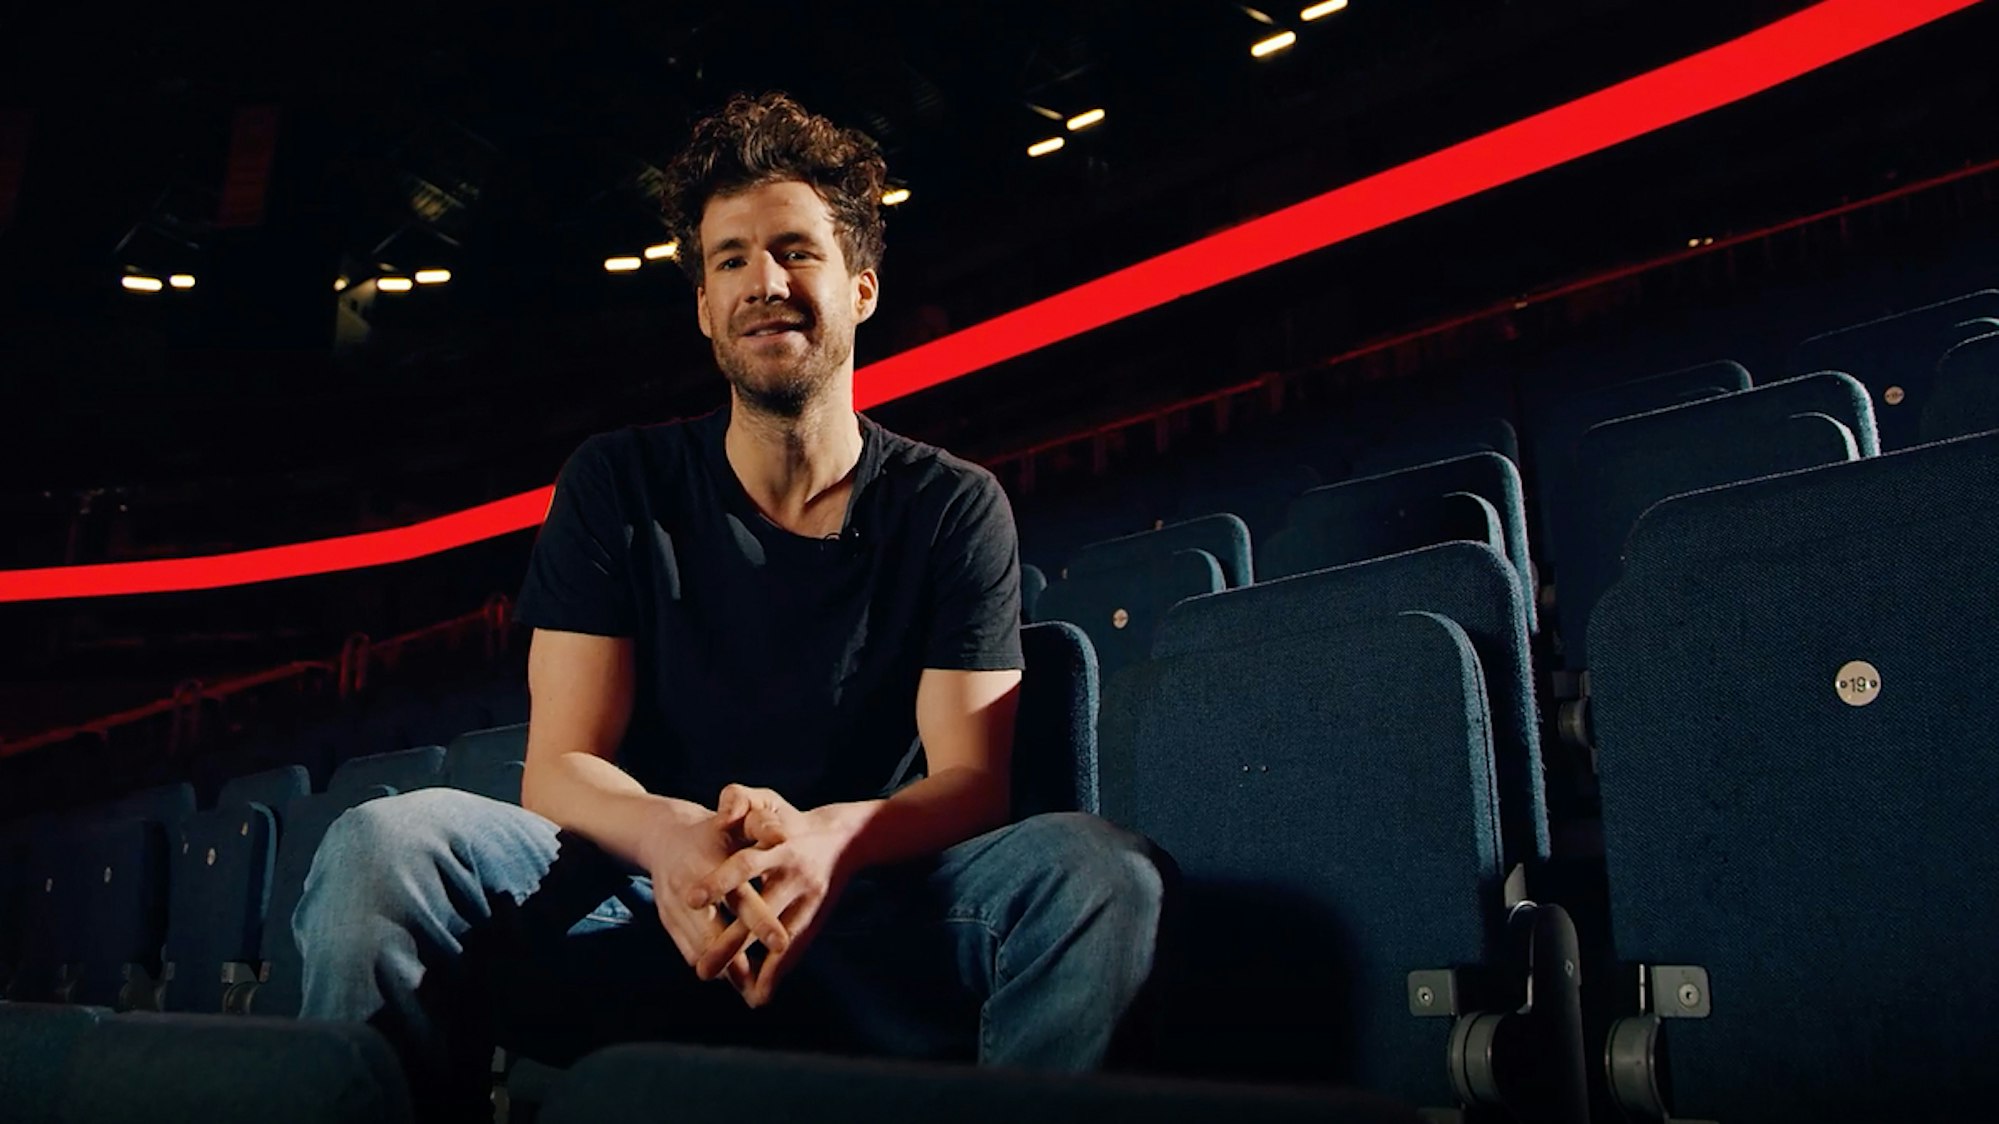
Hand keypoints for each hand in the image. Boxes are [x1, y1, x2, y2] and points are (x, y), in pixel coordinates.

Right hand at [635, 802, 791, 995]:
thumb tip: (783, 834)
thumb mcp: (736, 820)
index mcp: (708, 863)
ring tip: (754, 989)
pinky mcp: (667, 921)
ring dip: (726, 971)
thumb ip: (760, 825)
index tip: (782, 942)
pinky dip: (712, 967)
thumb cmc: (714, 828)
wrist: (663, 835)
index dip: (759, 921)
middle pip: (714, 934)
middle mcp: (687, 890)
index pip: (738, 897)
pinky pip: (688, 951)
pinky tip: (735, 978)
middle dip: (738, 961)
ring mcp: (672, 909)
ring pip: (700, 950)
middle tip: (763, 984)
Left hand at [689, 784, 854, 1007]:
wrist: (843, 837)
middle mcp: (793, 875)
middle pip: (758, 911)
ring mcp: (805, 900)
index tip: (692, 898)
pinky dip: (775, 973)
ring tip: (726, 990)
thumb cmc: (790, 818)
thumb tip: (722, 811)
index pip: (745, 864)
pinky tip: (757, 997)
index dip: (720, 881)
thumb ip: (739, 799)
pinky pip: (793, 951)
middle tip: (702, 970)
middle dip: (731, 942)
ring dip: (752, 967)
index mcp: (779, 845)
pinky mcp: (813, 918)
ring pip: (776, 939)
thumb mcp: (767, 800)